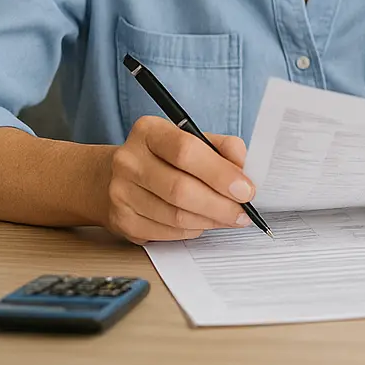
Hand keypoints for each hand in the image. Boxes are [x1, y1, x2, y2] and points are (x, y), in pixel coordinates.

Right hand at [100, 116, 254, 243]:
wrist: (119, 176)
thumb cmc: (166, 156)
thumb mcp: (194, 139)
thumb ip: (224, 148)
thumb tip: (245, 171)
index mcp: (149, 131)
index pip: (186, 151)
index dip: (220, 173)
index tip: (246, 189)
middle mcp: (129, 161)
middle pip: (180, 189)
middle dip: (220, 205)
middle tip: (243, 212)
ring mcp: (121, 192)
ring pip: (175, 216)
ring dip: (210, 221)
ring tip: (228, 217)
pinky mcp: (122, 220)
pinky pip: (166, 232)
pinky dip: (192, 230)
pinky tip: (202, 222)